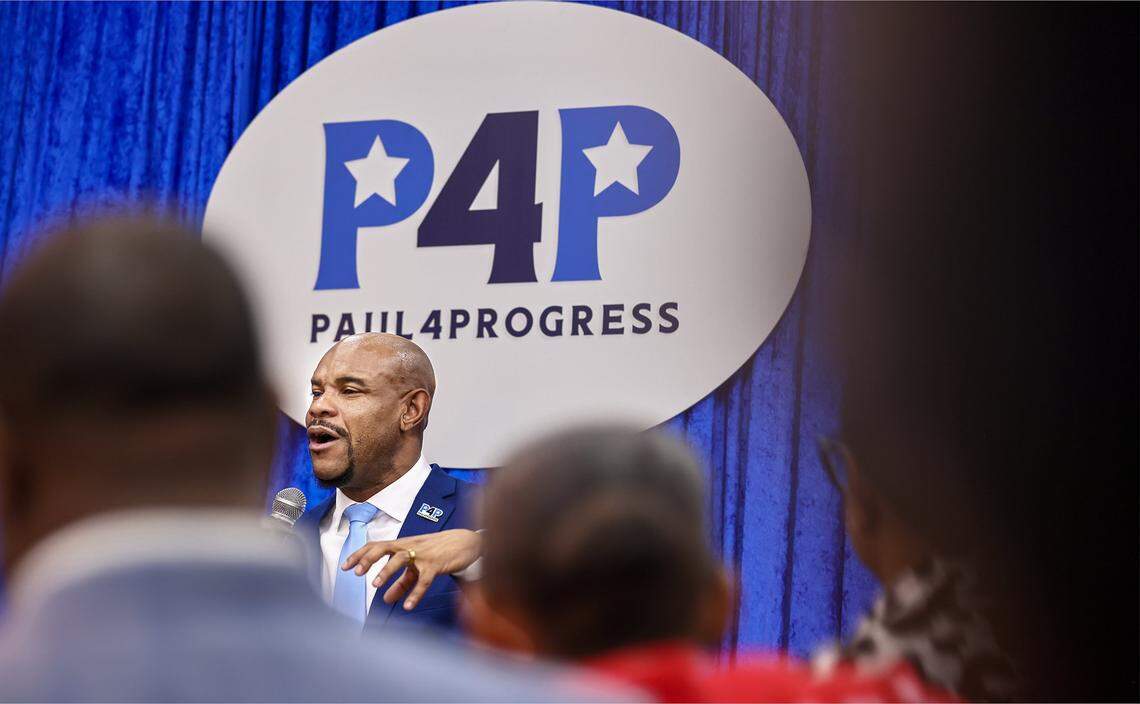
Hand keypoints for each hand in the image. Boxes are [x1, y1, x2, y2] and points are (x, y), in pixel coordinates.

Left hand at [342, 529, 482, 610]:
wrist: (466, 543)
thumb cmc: (438, 552)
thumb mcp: (418, 567)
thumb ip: (401, 583)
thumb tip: (386, 599)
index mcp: (403, 544)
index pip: (376, 545)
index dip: (360, 555)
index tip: (345, 566)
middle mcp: (410, 546)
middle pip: (384, 547)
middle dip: (368, 559)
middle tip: (356, 573)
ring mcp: (423, 554)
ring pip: (401, 559)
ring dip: (387, 571)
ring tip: (375, 586)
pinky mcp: (436, 564)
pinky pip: (424, 579)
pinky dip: (416, 593)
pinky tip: (408, 606)